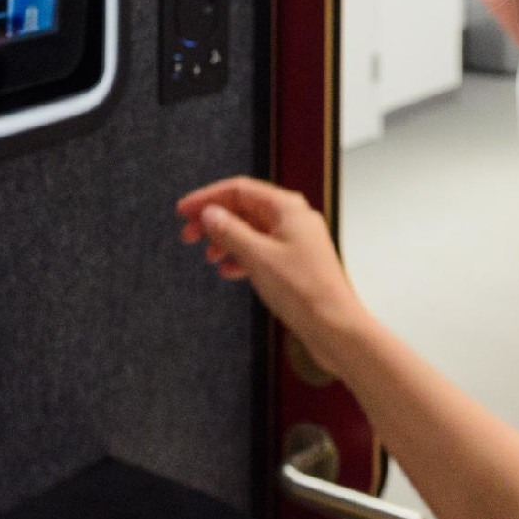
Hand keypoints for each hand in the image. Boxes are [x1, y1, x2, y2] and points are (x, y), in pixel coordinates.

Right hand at [176, 176, 365, 368]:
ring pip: (251, 231)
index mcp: (287, 208)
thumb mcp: (257, 257)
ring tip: (208, 256)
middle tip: (189, 234)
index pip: (239, 189)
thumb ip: (230, 231)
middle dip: (214, 221)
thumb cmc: (304, 291)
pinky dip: (242, 256)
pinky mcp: (296, 263)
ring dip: (226, 240)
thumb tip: (209, 213)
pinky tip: (229, 270)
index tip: (183, 210)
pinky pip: (262, 250)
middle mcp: (293, 219)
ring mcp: (296, 241)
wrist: (335, 328)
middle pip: (244, 209)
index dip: (207, 198)